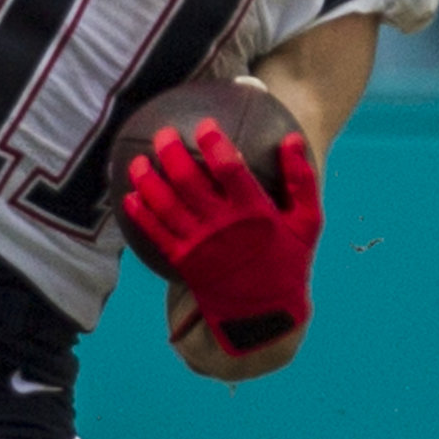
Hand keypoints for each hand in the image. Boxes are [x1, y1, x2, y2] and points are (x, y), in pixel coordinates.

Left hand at [122, 123, 322, 357]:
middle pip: (188, 181)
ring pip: (164, 205)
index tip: (205, 124)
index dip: (214, 143)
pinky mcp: (183, 261)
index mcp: (254, 213)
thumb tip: (293, 138)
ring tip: (138, 160)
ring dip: (147, 180)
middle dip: (171, 152)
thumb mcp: (308, 223)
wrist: (262, 314)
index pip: (229, 169)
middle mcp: (222, 226)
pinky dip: (141, 213)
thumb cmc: (287, 262)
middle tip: (164, 134)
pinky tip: (130, 196)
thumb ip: (301, 181)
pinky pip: (155, 233)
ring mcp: (199, 244)